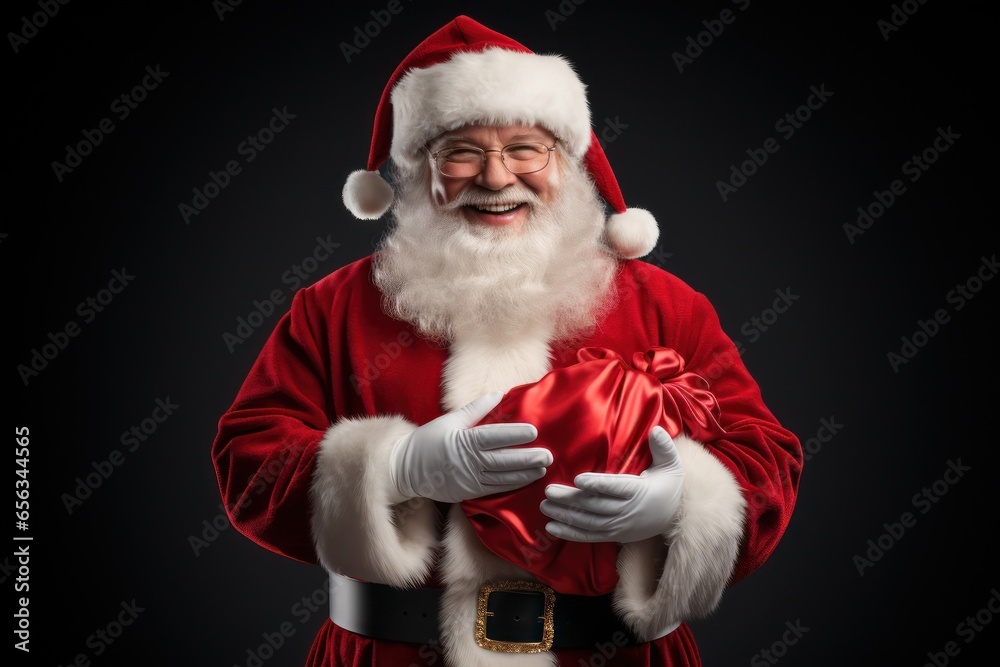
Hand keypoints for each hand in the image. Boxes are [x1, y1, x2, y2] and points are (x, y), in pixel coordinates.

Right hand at [389, 392, 550, 502]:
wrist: (405, 469)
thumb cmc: (427, 441)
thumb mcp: (449, 420)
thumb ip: (475, 409)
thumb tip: (497, 395)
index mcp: (463, 441)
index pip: (493, 437)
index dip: (514, 435)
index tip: (533, 431)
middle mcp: (467, 462)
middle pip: (502, 461)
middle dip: (526, 458)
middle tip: (547, 455)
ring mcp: (468, 480)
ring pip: (501, 478)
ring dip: (523, 474)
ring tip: (542, 469)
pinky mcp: (468, 493)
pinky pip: (493, 490)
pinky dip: (511, 485)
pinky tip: (526, 480)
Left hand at [540, 426, 683, 542]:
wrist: (676, 518)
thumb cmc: (669, 486)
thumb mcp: (672, 465)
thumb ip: (663, 447)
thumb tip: (657, 430)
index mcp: (639, 492)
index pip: (616, 488)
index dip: (597, 484)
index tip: (578, 479)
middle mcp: (627, 511)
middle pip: (595, 506)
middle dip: (571, 500)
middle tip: (548, 491)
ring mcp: (619, 526)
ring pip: (589, 522)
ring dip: (566, 515)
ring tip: (545, 506)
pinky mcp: (613, 536)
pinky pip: (590, 536)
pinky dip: (571, 533)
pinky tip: (552, 528)